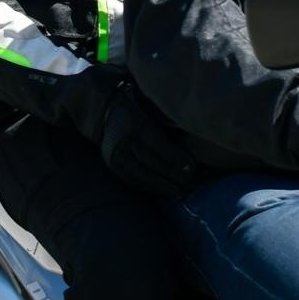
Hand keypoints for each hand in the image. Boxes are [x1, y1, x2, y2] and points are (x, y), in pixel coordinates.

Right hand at [95, 82, 197, 199]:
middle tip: (190, 181)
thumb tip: (192, 140)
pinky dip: (150, 186)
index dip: (175, 157)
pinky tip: (163, 190)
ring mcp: (116, 154)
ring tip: (180, 191)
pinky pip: (133, 179)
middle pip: (151, 162)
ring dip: (162, 185)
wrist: (106, 112)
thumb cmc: (139, 108)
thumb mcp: (151, 110)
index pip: (158, 144)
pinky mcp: (112, 165)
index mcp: (135, 123)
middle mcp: (124, 140)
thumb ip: (166, 124)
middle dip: (172, 174)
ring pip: (142, 174)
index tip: (191, 167)